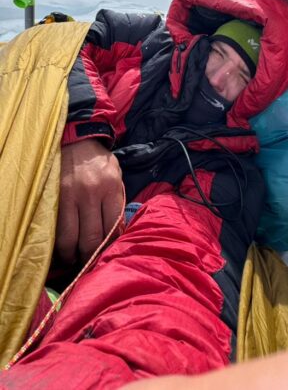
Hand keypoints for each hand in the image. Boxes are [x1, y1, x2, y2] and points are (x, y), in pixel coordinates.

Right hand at [56, 139, 123, 264]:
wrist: (75, 141)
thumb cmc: (99, 162)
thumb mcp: (116, 176)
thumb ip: (117, 202)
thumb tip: (117, 233)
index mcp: (111, 188)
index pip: (113, 227)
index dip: (110, 246)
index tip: (107, 255)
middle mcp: (91, 193)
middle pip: (92, 239)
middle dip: (90, 257)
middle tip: (89, 263)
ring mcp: (69, 196)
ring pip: (70, 239)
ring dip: (71, 255)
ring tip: (73, 259)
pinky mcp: (54, 198)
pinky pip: (56, 229)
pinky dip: (58, 243)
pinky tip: (62, 248)